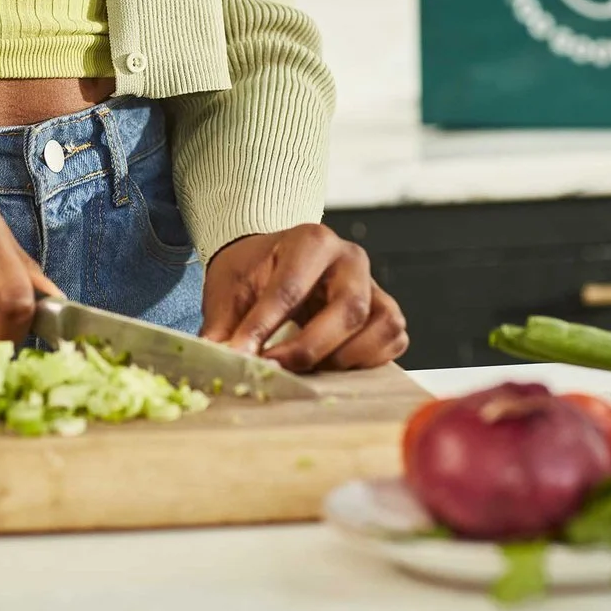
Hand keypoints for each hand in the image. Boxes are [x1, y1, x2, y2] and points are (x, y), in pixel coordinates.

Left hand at [200, 224, 407, 372]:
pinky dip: (367, 361)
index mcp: (311, 241)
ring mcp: (374, 283)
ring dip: (345, 357)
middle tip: (275, 369)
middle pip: (349, 308)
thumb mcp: (229, 290)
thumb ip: (224, 326)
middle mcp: (350, 258)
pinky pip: (392, 339)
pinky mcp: (385, 309)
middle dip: (310, 348)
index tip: (241, 356)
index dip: (265, 327)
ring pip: (381, 325)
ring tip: (307, 368)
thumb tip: (218, 359)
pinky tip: (331, 366)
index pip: (291, 288)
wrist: (272, 261)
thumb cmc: (253, 271)